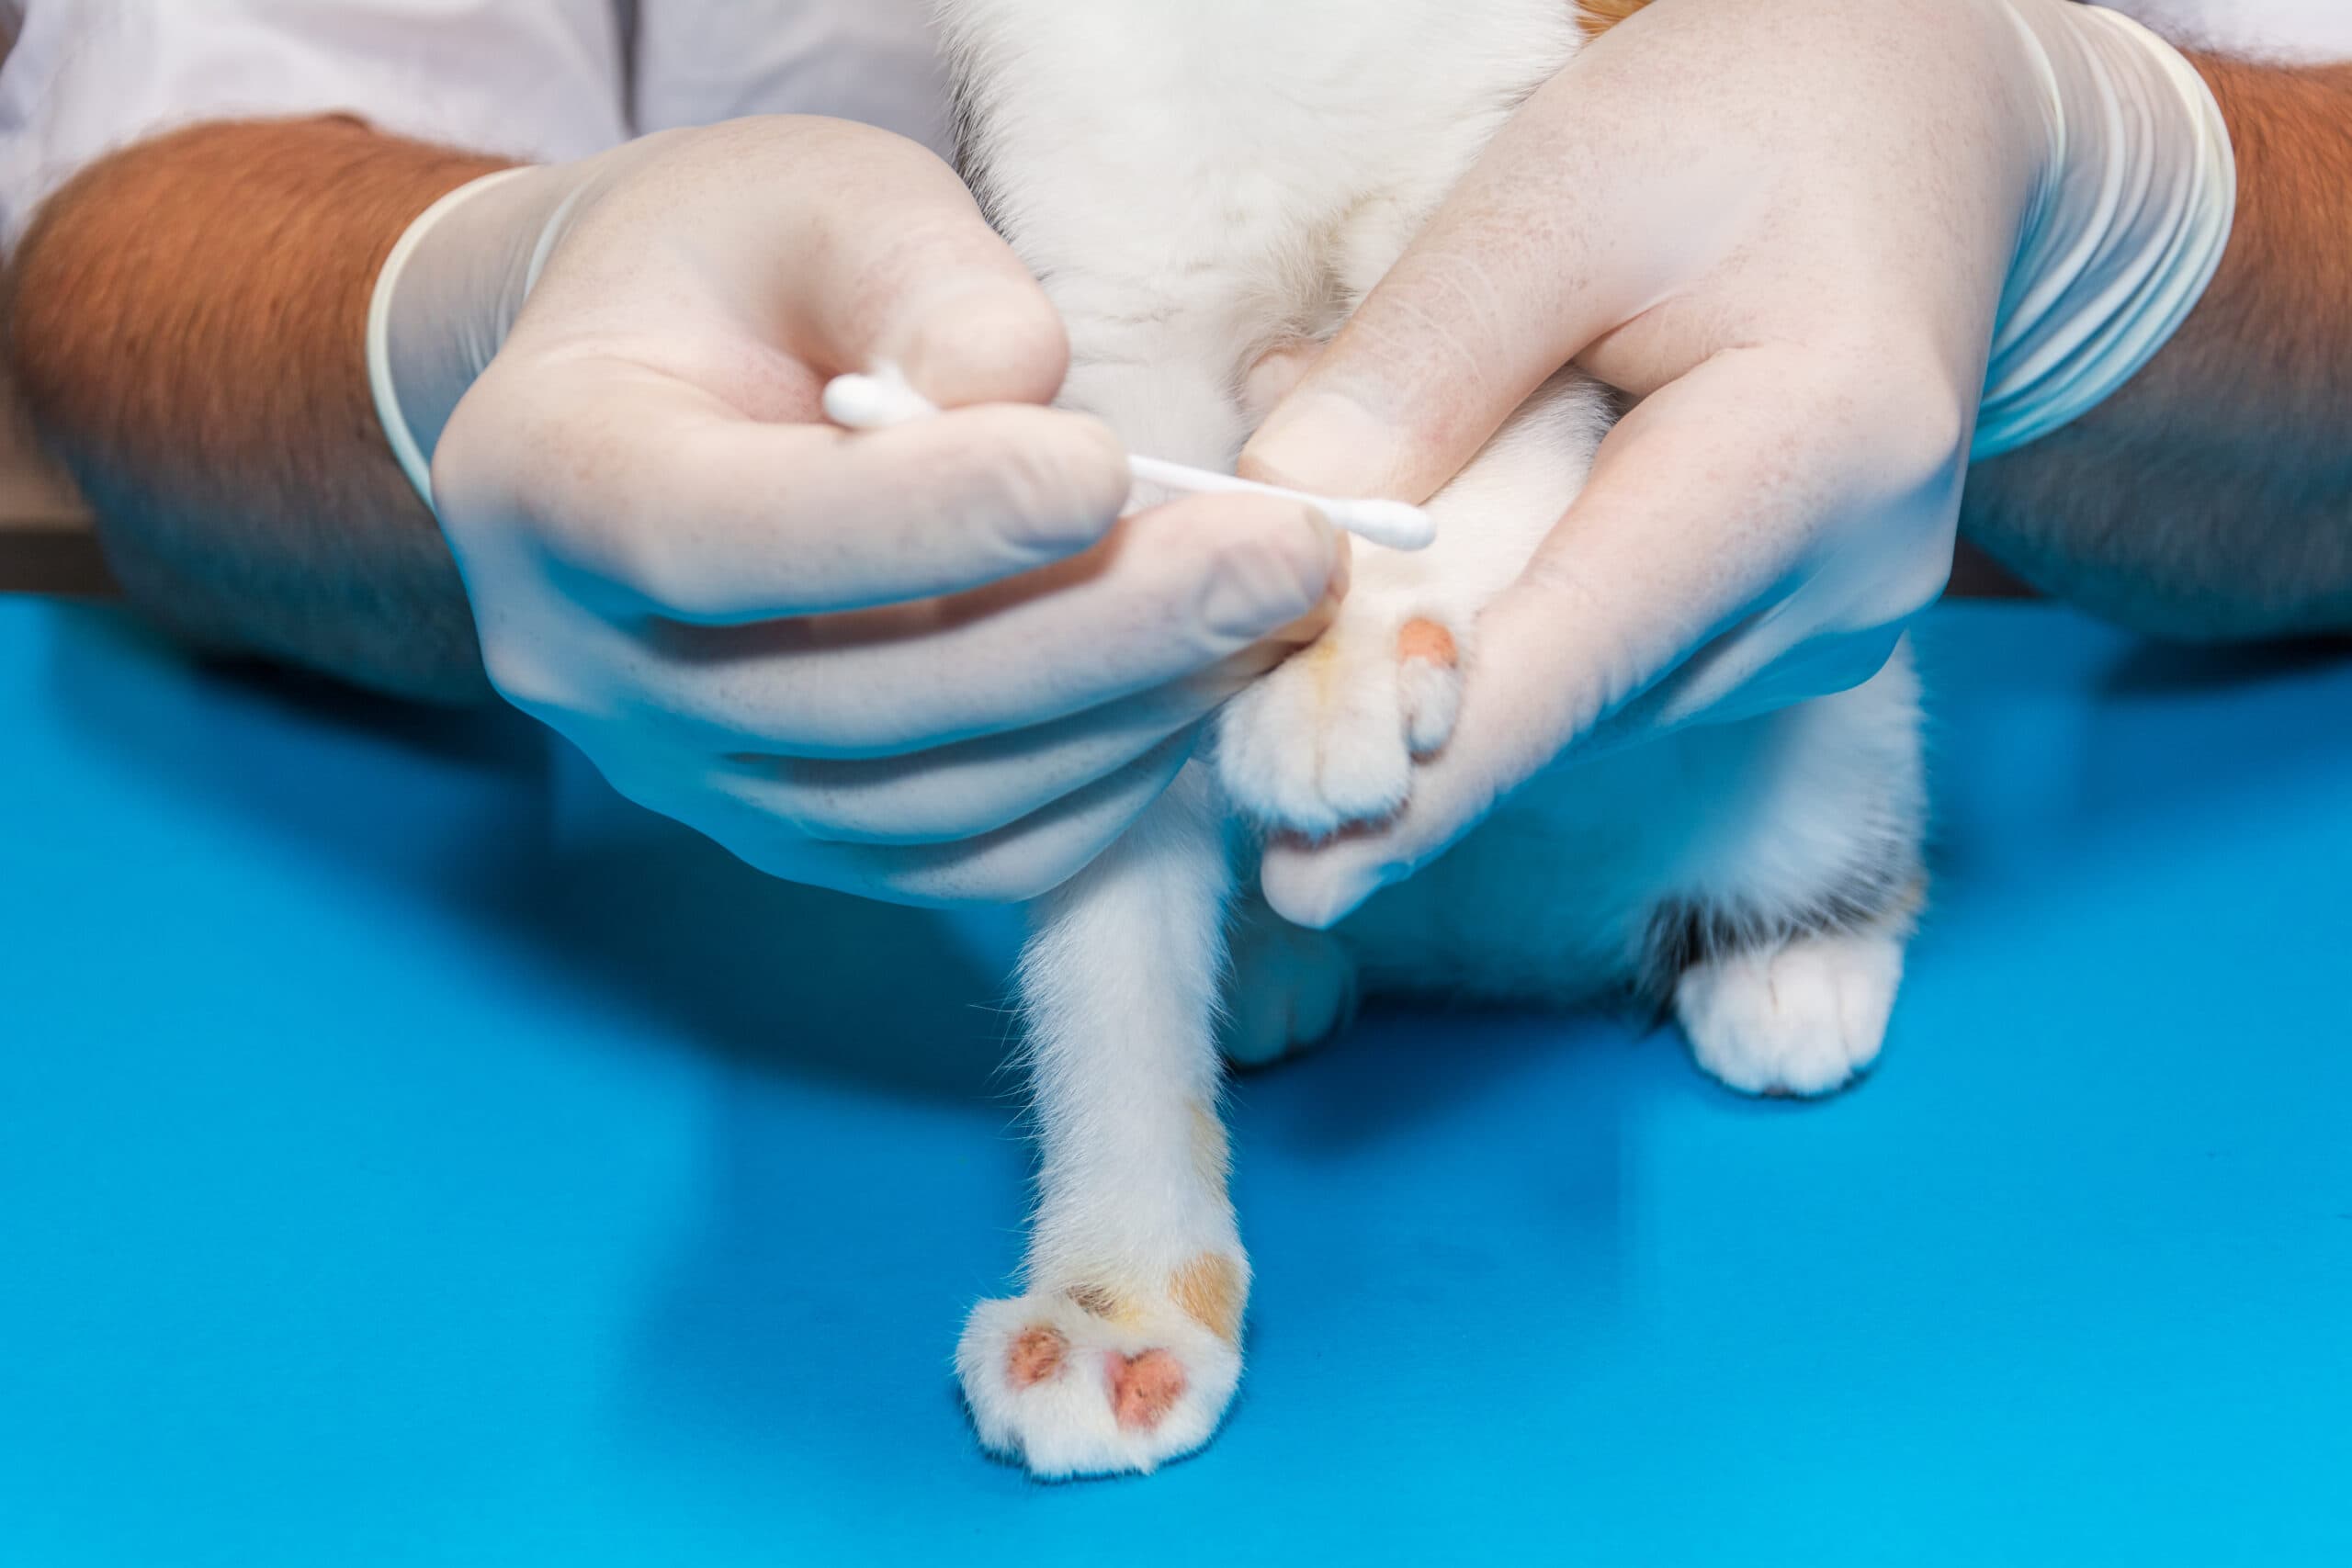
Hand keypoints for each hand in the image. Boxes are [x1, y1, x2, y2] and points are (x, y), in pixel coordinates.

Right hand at [377, 118, 1342, 903]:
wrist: (661, 390)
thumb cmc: (738, 274)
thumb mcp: (813, 200)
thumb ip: (919, 278)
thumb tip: (1035, 405)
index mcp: (546, 483)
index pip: (726, 541)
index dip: (918, 525)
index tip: (1104, 470)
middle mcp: (595, 671)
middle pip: (858, 702)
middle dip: (1099, 633)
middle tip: (1286, 559)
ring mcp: (694, 781)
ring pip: (931, 803)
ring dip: (1128, 714)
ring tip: (1275, 607)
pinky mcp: (797, 837)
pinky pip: (966, 859)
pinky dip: (1102, 786)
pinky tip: (1197, 683)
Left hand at [1238, 0, 2229, 926]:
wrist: (1914, 125)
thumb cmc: (1737, 125)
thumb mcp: (1555, 196)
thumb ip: (1418, 367)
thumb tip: (1280, 532)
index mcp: (1817, 455)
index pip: (1584, 660)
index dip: (1432, 780)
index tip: (1303, 883)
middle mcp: (1850, 583)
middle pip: (1571, 695)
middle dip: (1403, 676)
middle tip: (1275, 584)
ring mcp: (1841, 624)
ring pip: (1585, 692)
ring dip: (1461, 630)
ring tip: (1414, 475)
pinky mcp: (1806, 634)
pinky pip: (1621, 663)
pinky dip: (1525, 609)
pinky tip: (1499, 493)